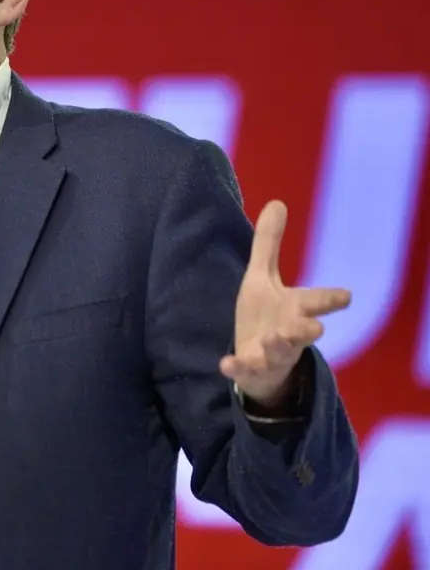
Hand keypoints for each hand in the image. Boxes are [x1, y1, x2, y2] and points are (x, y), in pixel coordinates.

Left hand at [219, 201, 350, 407]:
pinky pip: (245, 370)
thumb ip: (269, 244)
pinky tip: (226, 364)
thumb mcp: (262, 278)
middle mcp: (288, 332)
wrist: (258, 363)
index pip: (316, 301)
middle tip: (315, 328)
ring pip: (279, 351)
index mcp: (294, 309)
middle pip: (301, 331)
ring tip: (274, 338)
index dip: (330, 298)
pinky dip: (237, 367)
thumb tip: (277, 202)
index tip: (346, 296)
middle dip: (306, 329)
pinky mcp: (252, 368)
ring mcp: (271, 353)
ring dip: (277, 345)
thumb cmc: (265, 316)